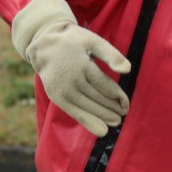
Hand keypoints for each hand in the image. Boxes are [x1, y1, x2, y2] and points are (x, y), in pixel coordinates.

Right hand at [11, 0, 130, 136]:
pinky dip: (89, 123)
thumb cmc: (73, 42)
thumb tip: (128, 70)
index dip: (118, 96)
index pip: (105, 85)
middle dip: (113, 108)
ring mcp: (63, 90)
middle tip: (124, 113)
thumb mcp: (92, 40)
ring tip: (117, 121)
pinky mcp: (57, 98)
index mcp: (82, 65)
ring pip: (88, 107)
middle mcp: (72, 80)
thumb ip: (111, 54)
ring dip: (104, 116)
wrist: (43, 45)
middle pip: (98, 98)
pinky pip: (75, 113)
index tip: (127, 103)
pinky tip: (102, 131)